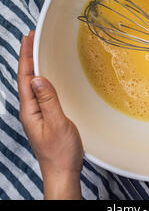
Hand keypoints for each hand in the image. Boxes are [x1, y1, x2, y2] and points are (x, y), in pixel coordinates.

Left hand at [18, 31, 83, 199]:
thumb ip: (48, 100)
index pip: (25, 77)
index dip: (26, 56)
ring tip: (36, 49)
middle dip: (27, 56)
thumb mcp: (57, 124)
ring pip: (32, 83)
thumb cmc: (60, 153)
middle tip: (31, 37)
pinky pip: (40, 91)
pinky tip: (46, 74)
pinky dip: (41, 76)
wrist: (62, 173)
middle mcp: (30, 110)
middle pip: (25, 77)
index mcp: (29, 110)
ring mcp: (36, 113)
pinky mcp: (44, 116)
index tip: (29, 38)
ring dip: (33, 65)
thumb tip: (38, 78)